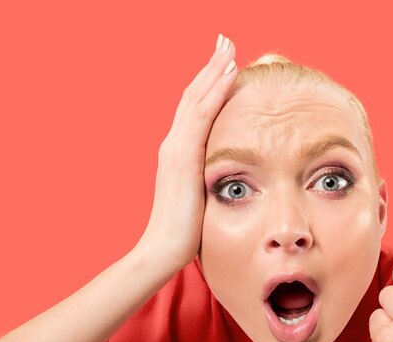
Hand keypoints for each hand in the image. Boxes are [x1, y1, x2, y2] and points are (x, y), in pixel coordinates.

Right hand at [135, 34, 237, 269]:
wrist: (164, 249)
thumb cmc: (186, 229)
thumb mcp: (199, 195)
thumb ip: (208, 178)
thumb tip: (227, 176)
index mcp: (178, 151)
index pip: (195, 108)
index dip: (208, 82)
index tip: (225, 62)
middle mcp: (173, 143)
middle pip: (193, 95)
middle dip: (211, 66)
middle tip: (225, 40)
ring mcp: (175, 149)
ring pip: (196, 99)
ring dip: (214, 70)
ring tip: (229, 47)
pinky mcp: (183, 158)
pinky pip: (202, 116)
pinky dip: (215, 92)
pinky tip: (229, 74)